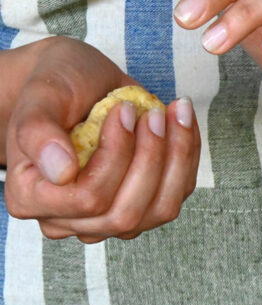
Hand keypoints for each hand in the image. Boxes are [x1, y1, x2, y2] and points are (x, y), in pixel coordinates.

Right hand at [3, 37, 200, 242]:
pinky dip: (187, 157)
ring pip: (159, 210)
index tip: (123, 111)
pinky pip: (177, 195)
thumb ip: (38, 132)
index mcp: (31, 197)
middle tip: (153, 114)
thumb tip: (60, 172)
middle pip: (126, 214)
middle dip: (150, 159)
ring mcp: (110, 219)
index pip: (86, 200)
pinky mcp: (144, 208)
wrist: (76, 85)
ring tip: (175, 114)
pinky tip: (182, 124)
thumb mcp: (41, 95)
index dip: (114, 157)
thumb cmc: (55, 86)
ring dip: (176, 160)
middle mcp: (71, 219)